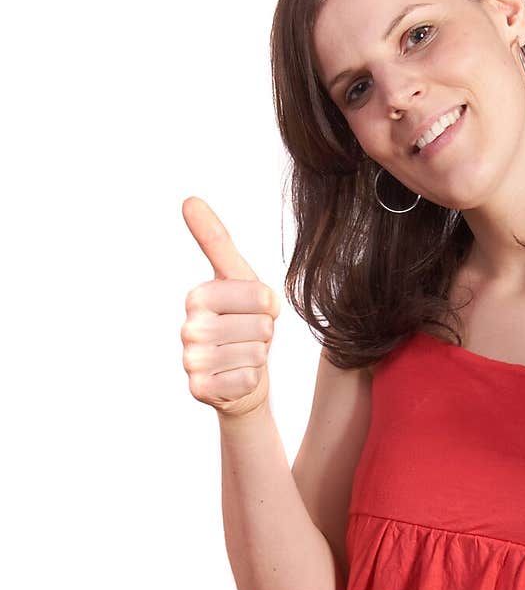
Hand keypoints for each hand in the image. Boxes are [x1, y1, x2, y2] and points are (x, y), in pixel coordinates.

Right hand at [180, 196, 280, 418]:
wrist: (238, 379)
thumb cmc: (242, 323)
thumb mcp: (237, 278)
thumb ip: (216, 241)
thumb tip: (188, 199)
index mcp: (197, 296)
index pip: (260, 296)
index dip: (270, 307)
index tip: (257, 311)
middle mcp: (188, 327)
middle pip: (261, 327)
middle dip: (264, 335)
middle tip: (249, 338)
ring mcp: (191, 361)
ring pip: (256, 354)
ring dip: (259, 357)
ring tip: (243, 356)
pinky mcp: (199, 389)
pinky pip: (248, 380)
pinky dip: (251, 380)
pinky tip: (237, 377)